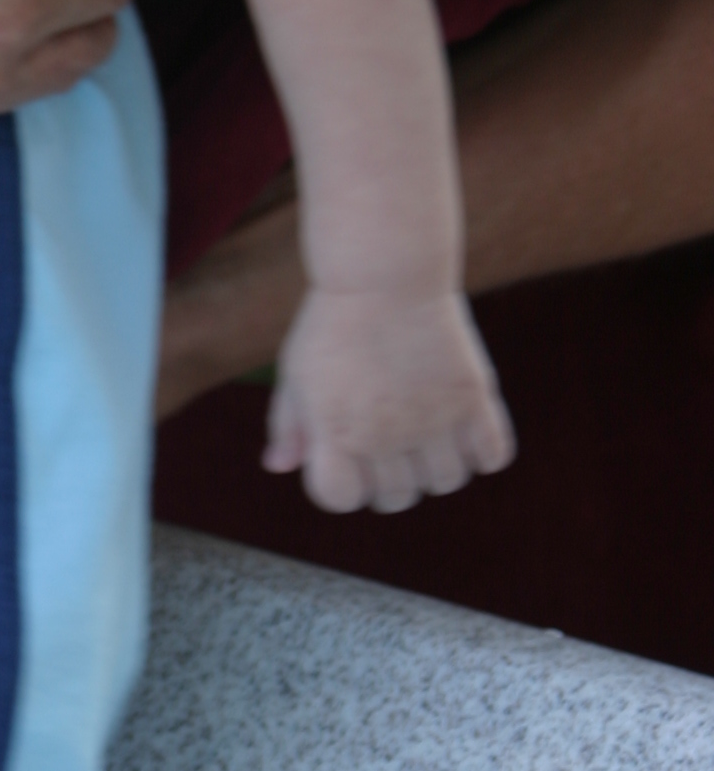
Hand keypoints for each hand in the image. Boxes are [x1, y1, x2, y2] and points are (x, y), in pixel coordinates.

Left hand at [263, 285, 515, 513]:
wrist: (384, 272)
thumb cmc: (334, 323)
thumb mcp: (297, 372)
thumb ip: (288, 426)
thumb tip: (279, 468)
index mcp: (336, 432)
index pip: (341, 498)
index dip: (341, 485)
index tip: (345, 459)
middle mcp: (385, 435)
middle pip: (396, 497)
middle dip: (387, 479)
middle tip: (387, 443)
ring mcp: (432, 418)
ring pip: (445, 482)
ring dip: (434, 469)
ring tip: (426, 436)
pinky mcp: (472, 396)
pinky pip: (492, 455)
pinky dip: (482, 454)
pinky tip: (464, 430)